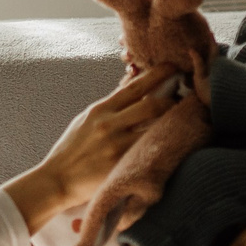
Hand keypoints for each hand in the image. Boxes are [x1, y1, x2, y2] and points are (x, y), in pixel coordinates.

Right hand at [3, 67, 175, 233]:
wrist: (57, 179)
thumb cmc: (72, 148)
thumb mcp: (88, 119)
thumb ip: (111, 105)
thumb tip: (132, 83)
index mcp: (101, 109)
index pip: (135, 85)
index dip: (159, 73)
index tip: (174, 66)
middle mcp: (110, 124)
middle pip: (152, 104)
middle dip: (174, 98)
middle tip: (188, 97)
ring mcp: (117, 145)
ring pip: (155, 127)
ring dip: (173, 121)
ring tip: (186, 118)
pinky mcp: (121, 165)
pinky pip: (149, 150)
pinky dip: (164, 144)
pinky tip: (176, 142)